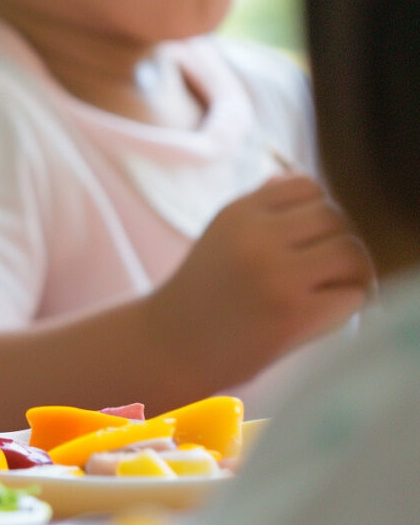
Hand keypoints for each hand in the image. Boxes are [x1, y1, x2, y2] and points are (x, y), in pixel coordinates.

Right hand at [147, 173, 370, 389]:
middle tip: (326, 268)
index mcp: (238, 213)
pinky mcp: (294, 313)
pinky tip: (325, 311)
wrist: (170, 346)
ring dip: (352, 271)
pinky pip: (353, 294)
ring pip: (351, 252)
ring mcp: (277, 275)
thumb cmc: (201, 293)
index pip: (307, 187)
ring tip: (333, 288)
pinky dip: (348, 302)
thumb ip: (259, 209)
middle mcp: (257, 237)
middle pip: (334, 218)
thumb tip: (297, 179)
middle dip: (337, 241)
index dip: (316, 211)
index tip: (308, 236)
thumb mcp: (220, 236)